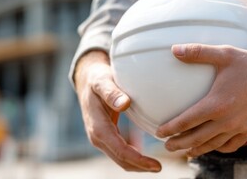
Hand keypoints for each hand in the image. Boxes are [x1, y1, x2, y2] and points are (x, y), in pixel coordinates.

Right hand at [74, 50, 161, 171]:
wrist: (86, 80)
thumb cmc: (96, 79)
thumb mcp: (102, 81)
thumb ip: (112, 92)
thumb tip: (125, 104)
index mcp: (98, 127)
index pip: (120, 150)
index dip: (138, 160)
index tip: (156, 165)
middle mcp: (97, 137)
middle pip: (121, 159)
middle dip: (140, 166)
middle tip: (159, 168)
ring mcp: (100, 138)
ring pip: (120, 159)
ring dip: (137, 164)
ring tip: (155, 165)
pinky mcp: (106, 137)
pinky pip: (119, 152)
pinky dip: (133, 156)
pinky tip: (145, 156)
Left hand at [156, 44, 246, 156]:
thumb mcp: (224, 54)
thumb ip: (197, 52)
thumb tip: (174, 49)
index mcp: (216, 104)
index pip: (187, 121)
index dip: (171, 128)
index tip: (159, 132)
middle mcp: (227, 120)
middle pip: (197, 138)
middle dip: (179, 144)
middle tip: (167, 146)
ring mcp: (240, 128)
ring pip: (213, 145)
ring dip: (197, 149)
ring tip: (185, 151)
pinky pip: (231, 146)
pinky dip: (219, 148)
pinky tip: (212, 147)